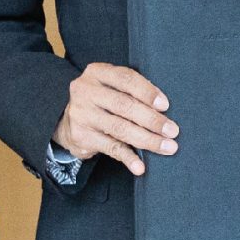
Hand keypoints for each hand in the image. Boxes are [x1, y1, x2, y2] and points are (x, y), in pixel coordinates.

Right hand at [53, 62, 176, 176]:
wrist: (67, 121)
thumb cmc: (102, 100)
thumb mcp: (112, 86)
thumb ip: (133, 90)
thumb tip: (163, 107)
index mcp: (97, 73)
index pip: (126, 79)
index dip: (147, 92)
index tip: (165, 105)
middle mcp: (86, 91)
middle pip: (124, 105)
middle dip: (152, 119)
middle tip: (172, 131)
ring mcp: (81, 114)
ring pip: (119, 128)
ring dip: (147, 140)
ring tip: (167, 147)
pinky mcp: (80, 136)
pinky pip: (110, 148)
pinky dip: (128, 158)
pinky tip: (140, 167)